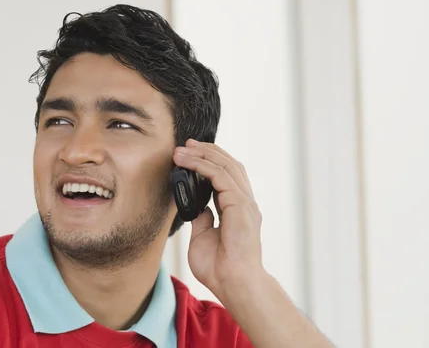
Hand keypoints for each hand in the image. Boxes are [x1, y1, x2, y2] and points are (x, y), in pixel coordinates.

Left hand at [173, 139, 264, 298]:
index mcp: (238, 210)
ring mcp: (245, 204)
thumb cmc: (220, 268)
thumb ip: (202, 219)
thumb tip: (197, 207)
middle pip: (230, 165)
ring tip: (183, 148)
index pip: (227, 176)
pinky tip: (188, 161)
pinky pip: (220, 177)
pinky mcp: (240, 206)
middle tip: (187, 143)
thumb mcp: (203, 237)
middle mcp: (244, 204)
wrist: (233, 284)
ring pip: (226, 166)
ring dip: (203, 154)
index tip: (190, 154)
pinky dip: (203, 166)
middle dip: (208, 151)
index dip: (210, 162)